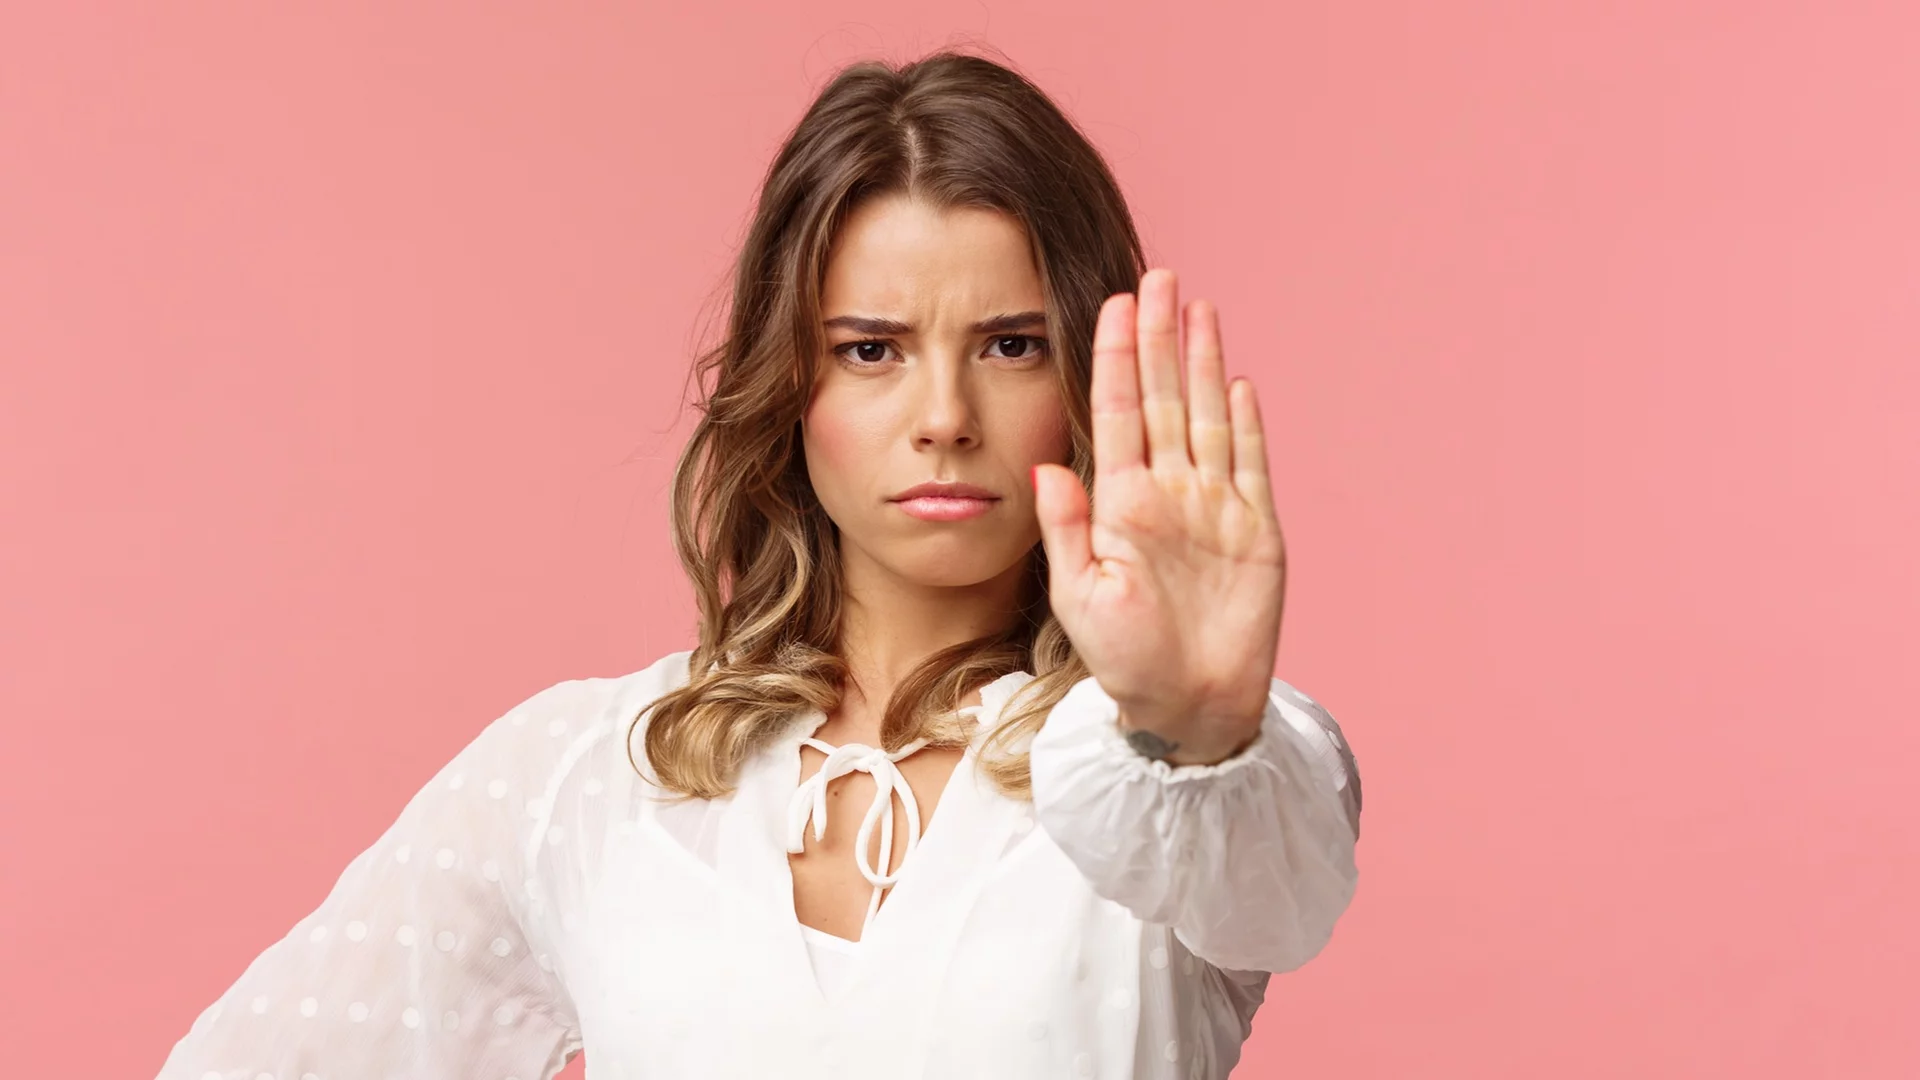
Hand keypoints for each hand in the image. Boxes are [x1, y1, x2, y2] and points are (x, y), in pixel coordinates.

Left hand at [1033, 268, 1287, 765]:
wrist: (1186, 709)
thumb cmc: (1125, 661)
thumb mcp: (1080, 596)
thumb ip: (1066, 530)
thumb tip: (1047, 467)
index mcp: (1121, 504)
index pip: (1118, 413)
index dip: (1118, 357)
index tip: (1113, 303)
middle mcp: (1168, 494)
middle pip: (1166, 398)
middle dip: (1160, 337)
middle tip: (1158, 276)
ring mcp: (1214, 508)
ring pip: (1209, 417)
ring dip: (1203, 362)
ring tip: (1197, 307)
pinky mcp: (1255, 531)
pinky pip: (1251, 463)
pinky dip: (1247, 422)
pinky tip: (1237, 380)